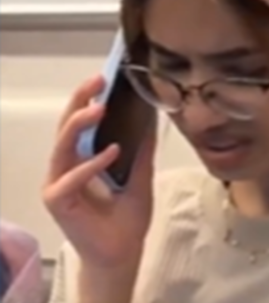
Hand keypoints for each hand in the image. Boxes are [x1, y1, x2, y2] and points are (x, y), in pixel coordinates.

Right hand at [42, 76, 155, 268]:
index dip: (88, 98)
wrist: (123, 250)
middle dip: (80, 101)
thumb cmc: (127, 215)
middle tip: (98, 81)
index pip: (80, 121)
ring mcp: (59, 183)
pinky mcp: (58, 201)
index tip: (104, 77)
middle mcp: (65, 166)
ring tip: (100, 109)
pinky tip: (111, 152)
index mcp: (82, 157)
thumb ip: (143, 148)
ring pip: (62, 147)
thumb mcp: (142, 174)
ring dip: (80, 126)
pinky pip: (70, 178)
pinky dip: (90, 164)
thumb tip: (152, 115)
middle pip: (66, 127)